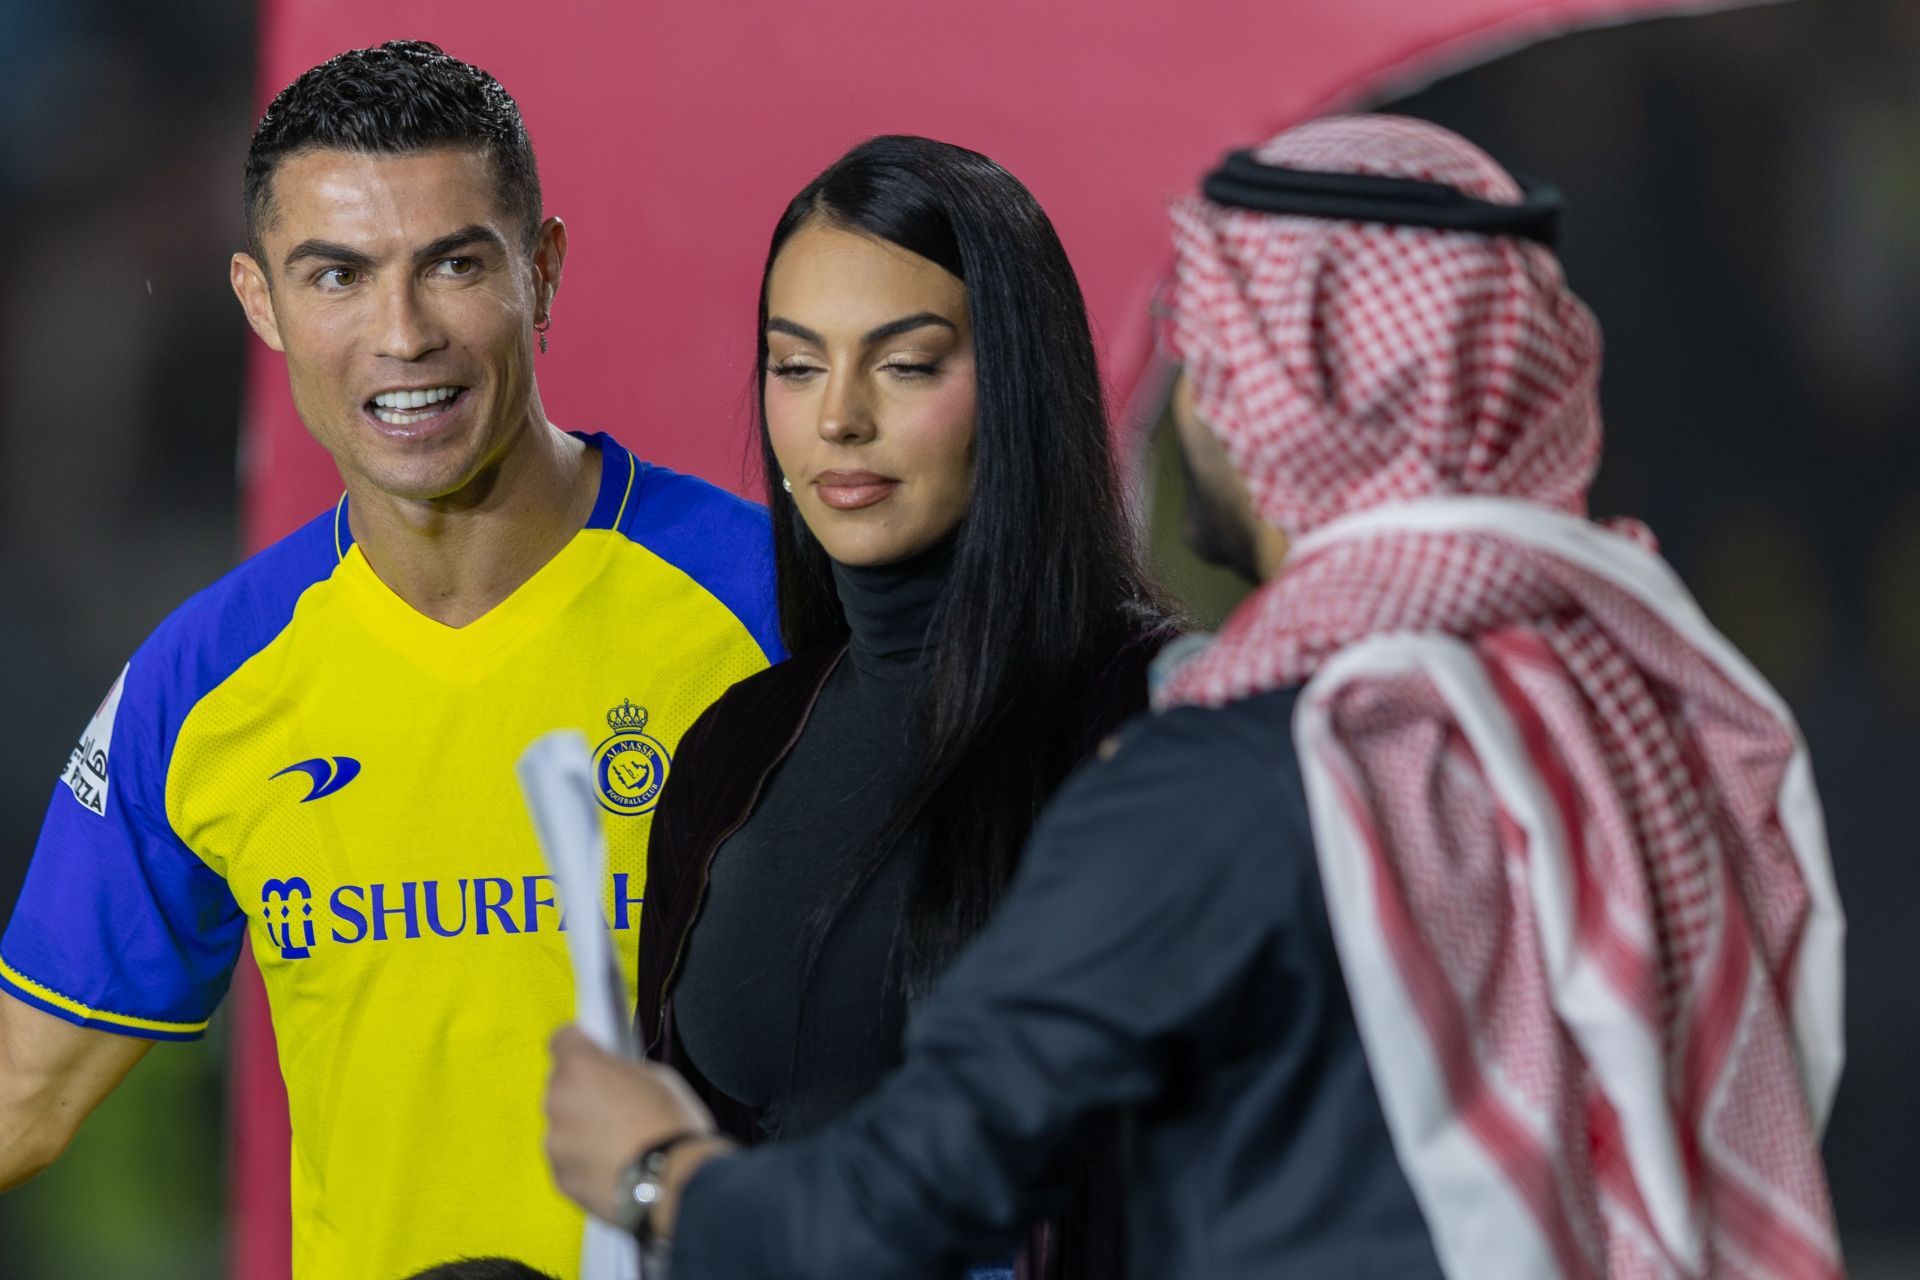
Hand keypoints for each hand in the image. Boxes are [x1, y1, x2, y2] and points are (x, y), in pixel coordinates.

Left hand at [544, 1023, 724, 1227]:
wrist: (674, 1183)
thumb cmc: (671, 1126)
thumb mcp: (658, 1076)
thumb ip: (622, 1071)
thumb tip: (614, 1076)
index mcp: (581, 1067)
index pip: (563, 1039)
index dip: (581, 1045)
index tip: (594, 1052)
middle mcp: (558, 1101)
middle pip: (563, 1086)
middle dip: (585, 1092)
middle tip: (619, 1104)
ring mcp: (555, 1143)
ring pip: (565, 1126)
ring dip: (584, 1129)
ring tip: (622, 1142)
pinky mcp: (560, 1177)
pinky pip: (570, 1159)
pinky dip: (587, 1160)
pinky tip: (618, 1165)